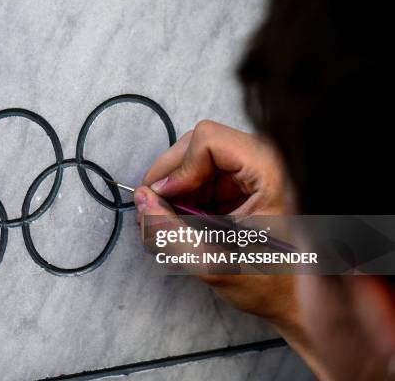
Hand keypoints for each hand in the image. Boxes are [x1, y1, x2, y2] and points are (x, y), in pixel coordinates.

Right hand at [134, 120, 303, 344]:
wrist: (300, 299)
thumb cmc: (271, 284)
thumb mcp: (213, 262)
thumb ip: (170, 231)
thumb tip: (141, 199)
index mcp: (270, 173)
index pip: (208, 140)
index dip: (178, 168)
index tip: (165, 199)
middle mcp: (263, 162)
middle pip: (197, 146)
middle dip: (170, 180)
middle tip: (156, 211)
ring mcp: (253, 172)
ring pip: (194, 162)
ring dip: (174, 193)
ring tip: (170, 225)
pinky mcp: (243, 184)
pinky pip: (201, 178)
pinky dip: (184, 200)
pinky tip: (185, 225)